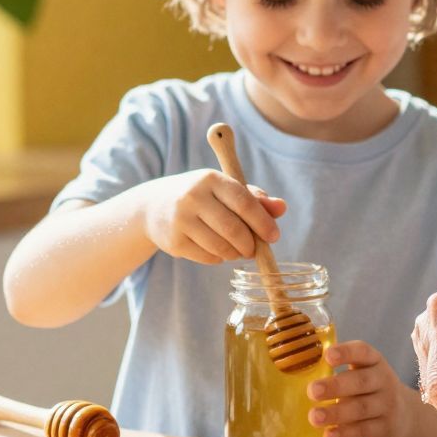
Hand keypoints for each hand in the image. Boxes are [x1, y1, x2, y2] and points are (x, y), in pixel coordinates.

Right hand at [138, 169, 284, 264]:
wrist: (153, 206)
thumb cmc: (202, 196)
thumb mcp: (225, 189)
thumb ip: (255, 198)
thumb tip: (282, 207)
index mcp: (211, 179)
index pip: (243, 201)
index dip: (262, 221)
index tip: (274, 236)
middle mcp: (193, 197)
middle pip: (233, 229)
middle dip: (250, 244)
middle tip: (255, 250)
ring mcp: (180, 220)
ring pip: (220, 247)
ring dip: (236, 253)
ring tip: (238, 250)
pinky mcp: (173, 242)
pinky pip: (208, 257)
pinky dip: (219, 258)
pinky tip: (218, 250)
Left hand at [307, 341, 409, 436]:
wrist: (402, 418)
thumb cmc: (367, 392)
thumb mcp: (360, 375)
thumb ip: (336, 372)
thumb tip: (292, 372)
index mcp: (374, 362)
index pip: (363, 352)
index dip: (346, 352)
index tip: (327, 356)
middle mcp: (384, 381)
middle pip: (362, 381)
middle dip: (336, 386)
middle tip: (312, 391)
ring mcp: (386, 406)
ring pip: (361, 408)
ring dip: (336, 413)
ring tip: (314, 417)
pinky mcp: (384, 429)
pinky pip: (363, 431)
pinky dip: (344, 434)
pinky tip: (328, 435)